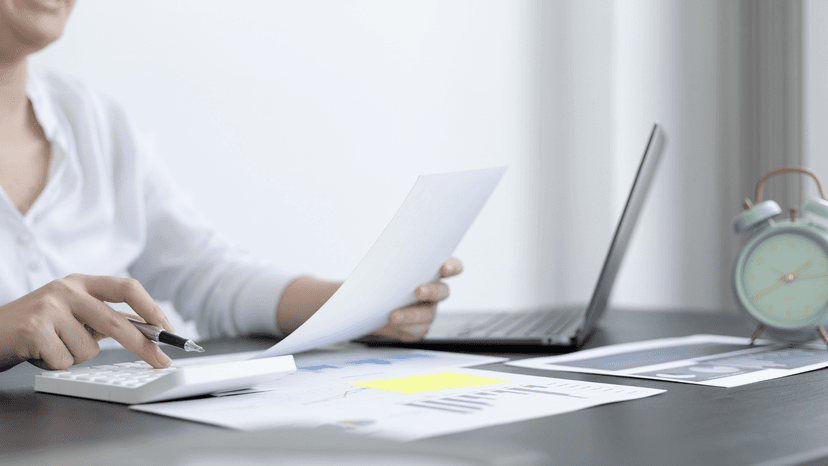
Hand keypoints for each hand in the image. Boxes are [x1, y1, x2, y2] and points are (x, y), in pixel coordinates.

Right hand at [0, 274, 173, 371]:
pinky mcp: (34, 328)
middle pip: (117, 322)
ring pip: (89, 349)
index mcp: (82, 282)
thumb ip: (104, 318)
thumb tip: (149, 332)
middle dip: (144, 346)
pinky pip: (65, 360)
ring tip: (52, 347)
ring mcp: (49, 307)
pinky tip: (39, 353)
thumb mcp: (72, 312)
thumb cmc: (36, 326)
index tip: (168, 329)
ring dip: (74, 357)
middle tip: (162, 361)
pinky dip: (55, 364)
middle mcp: (67, 289)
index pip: (127, 287)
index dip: (152, 308)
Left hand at [372, 258, 462, 340]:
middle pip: (442, 291)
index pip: (452, 266)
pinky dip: (406, 327)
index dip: (452, 267)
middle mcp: (433, 291)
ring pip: (428, 314)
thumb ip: (391, 260)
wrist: (370, 304)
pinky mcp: (419, 327)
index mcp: (430, 271)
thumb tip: (383, 258)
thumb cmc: (380, 280)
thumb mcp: (384, 265)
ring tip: (394, 315)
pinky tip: (395, 323)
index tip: (445, 269)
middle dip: (432, 291)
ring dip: (412, 315)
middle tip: (418, 291)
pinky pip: (418, 330)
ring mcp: (428, 310)